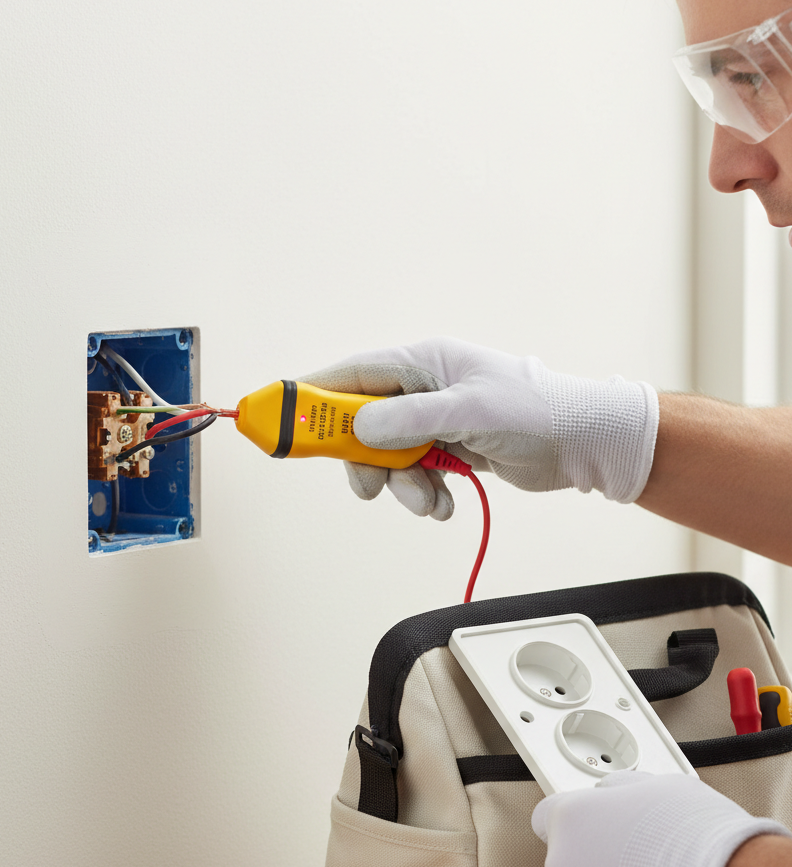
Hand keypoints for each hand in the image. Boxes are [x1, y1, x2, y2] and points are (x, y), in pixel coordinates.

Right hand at [300, 337, 657, 519]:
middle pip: (362, 423)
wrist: (584, 444)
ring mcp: (435, 421)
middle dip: (365, 460)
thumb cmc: (535, 412)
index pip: (352, 375)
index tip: (282, 421)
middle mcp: (424, 389)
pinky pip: (415, 474)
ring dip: (402, 486)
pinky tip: (447, 502)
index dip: (313, 396)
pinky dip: (424, 494)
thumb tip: (358, 426)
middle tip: (370, 487)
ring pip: (388, 457)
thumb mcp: (468, 413)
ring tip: (431, 502)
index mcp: (424, 363)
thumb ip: (408, 420)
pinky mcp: (450, 449)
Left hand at [531, 772, 790, 866]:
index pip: (547, 817)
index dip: (574, 823)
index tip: (591, 829)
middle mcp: (562, 865)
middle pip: (569, 863)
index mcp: (570, 818)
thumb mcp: (656, 786)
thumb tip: (610, 791)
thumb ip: (619, 789)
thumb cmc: (696, 837)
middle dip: (596, 865)